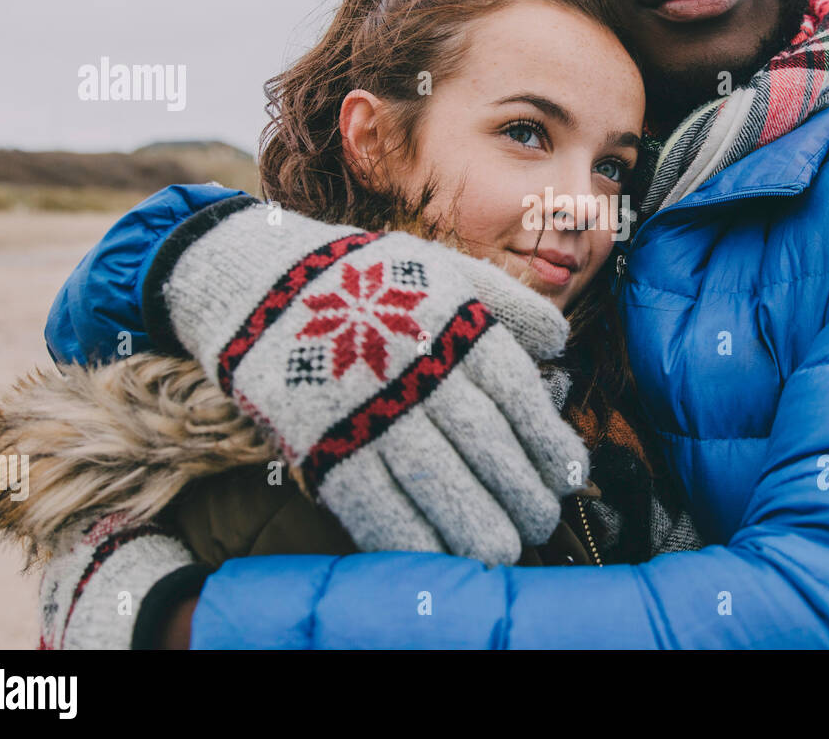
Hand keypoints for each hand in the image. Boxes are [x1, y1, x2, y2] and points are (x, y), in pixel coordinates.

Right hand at [143, 196, 589, 565]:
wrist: (258, 279)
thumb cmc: (367, 278)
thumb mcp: (442, 269)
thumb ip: (506, 301)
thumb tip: (561, 344)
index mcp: (455, 327)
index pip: (518, 395)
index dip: (549, 441)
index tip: (570, 475)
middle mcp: (420, 371)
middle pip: (488, 445)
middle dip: (523, 492)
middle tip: (542, 522)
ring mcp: (370, 411)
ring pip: (440, 482)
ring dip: (478, 525)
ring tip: (504, 551)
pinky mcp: (322, 444)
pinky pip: (375, 504)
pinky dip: (411, 538)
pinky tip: (438, 559)